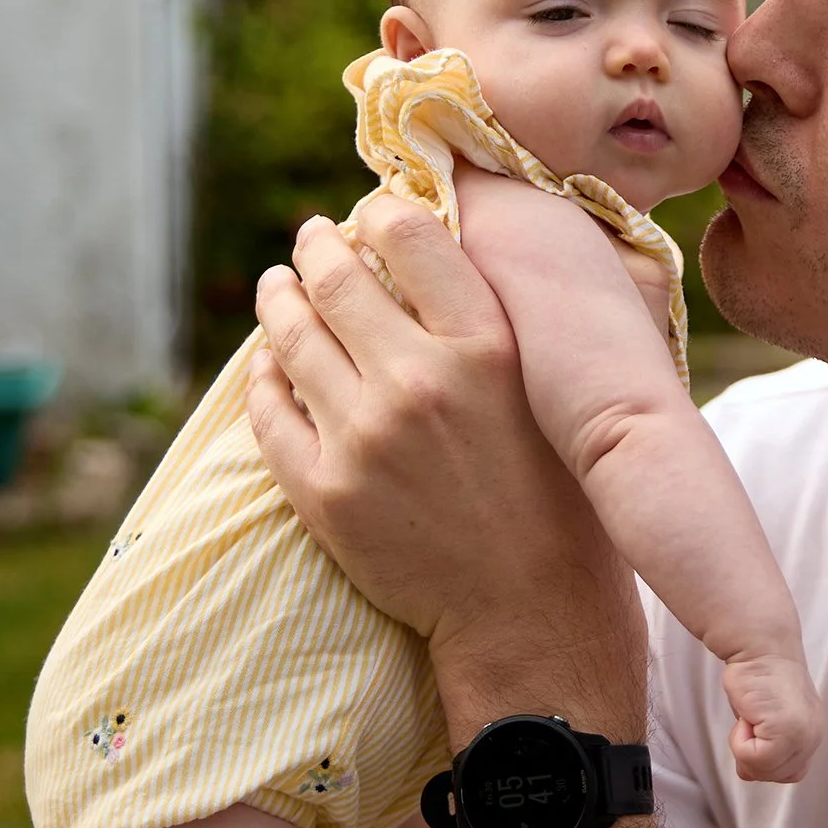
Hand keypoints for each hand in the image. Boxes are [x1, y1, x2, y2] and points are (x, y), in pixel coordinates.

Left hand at [248, 201, 635, 718]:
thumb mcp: (556, 390)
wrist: (533, 617)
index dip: (382, 210)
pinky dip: (264, 377)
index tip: (375, 213)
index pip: (409, 233)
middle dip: (317, 246)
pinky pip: (268, 411)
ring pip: (291, 335)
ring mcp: (362, 439)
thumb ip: (508, 318)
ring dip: (280, 299)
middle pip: (335, 275)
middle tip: (314, 238)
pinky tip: (272, 366)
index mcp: (489, 347)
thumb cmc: (563, 500)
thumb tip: (452, 243)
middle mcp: (419, 382)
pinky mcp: (322, 494)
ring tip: (280, 288)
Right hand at [721, 648, 823, 784]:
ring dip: (744, 745)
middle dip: (752, 754)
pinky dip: (739, 740)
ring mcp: (803, 735)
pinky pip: (753, 758)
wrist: (759, 646)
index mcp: (812, 733)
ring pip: (762, 770)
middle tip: (751, 720)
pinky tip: (748, 713)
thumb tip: (749, 770)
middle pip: (774, 775)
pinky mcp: (787, 731)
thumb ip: (768, 746)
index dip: (765, 760)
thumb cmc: (757, 677)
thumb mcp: (766, 719)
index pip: (790, 773)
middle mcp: (813, 736)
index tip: (757, 729)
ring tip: (751, 714)